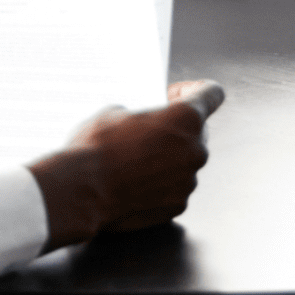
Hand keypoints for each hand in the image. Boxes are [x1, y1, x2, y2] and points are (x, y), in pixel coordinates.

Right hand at [27, 80, 224, 249]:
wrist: (81, 192)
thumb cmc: (96, 148)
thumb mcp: (114, 112)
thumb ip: (141, 114)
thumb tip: (141, 124)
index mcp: (186, 118)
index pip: (212, 93)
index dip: (195, 90)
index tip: (176, 96)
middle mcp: (196, 149)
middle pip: (199, 130)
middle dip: (177, 128)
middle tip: (150, 129)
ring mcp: (189, 180)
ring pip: (186, 161)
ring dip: (168, 157)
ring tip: (136, 159)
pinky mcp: (178, 205)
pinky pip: (175, 186)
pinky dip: (161, 183)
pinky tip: (135, 181)